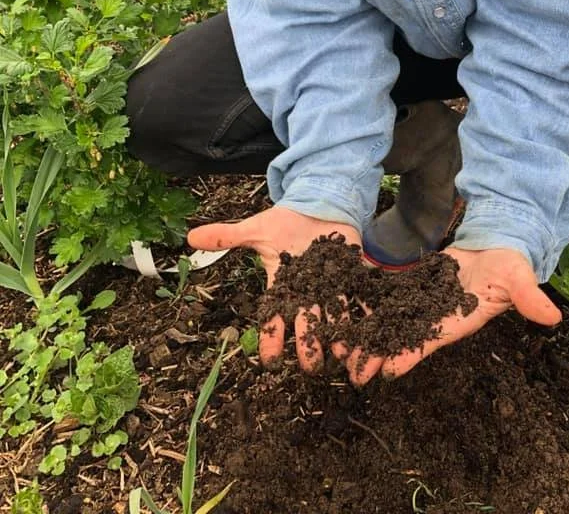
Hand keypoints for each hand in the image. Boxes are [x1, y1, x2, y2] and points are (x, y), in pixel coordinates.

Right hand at [187, 206, 360, 372]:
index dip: (271, 340)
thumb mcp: (255, 229)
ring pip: (335, 316)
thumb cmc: (285, 222)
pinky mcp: (352, 274)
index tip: (269, 362)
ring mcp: (331, 285)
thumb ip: (227, 235)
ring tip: (342, 355)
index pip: (273, 318)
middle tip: (310, 367)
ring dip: (339, 335)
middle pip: (306, 324)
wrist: (317, 204)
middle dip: (308, 346)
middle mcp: (307, 292)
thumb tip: (191, 236)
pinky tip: (373, 330)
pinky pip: (361, 297)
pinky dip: (366, 313)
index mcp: (283, 286)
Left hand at [345, 246, 561, 385]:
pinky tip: (349, 310)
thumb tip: (554, 317)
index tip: (386, 370)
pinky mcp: (417, 284)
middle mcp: (438, 314)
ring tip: (340, 347)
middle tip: (350, 369)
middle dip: (378, 352)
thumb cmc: (511, 261)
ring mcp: (426, 300)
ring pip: (393, 319)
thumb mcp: (519, 276)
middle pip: (404, 336)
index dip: (410, 354)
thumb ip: (529, 296)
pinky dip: (372, 304)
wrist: (499, 242)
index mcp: (460, 317)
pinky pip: (391, 296)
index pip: (432, 341)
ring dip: (369, 332)